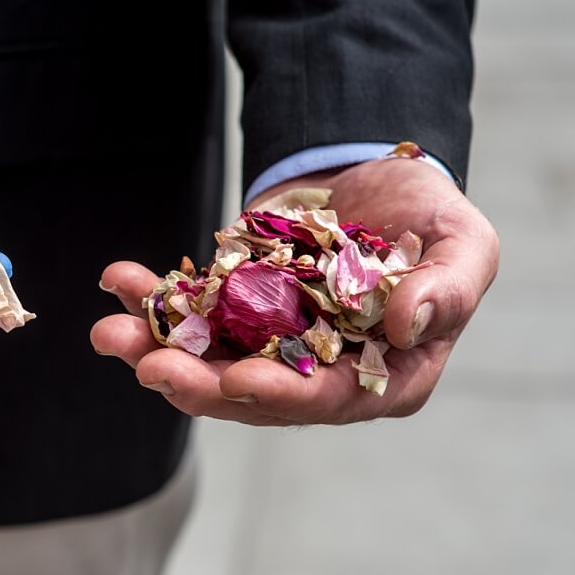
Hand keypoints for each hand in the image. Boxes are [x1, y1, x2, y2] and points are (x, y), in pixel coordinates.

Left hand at [90, 157, 498, 424]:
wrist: (377, 176)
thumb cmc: (431, 217)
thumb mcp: (463, 244)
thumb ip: (449, 288)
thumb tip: (410, 325)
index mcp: (383, 375)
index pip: (329, 398)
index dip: (282, 393)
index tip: (235, 379)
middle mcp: (319, 371)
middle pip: (253, 391)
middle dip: (197, 382)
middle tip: (149, 366)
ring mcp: (270, 341)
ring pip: (207, 359)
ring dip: (157, 348)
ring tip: (110, 333)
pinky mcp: (234, 308)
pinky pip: (188, 312)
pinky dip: (152, 301)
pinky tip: (120, 283)